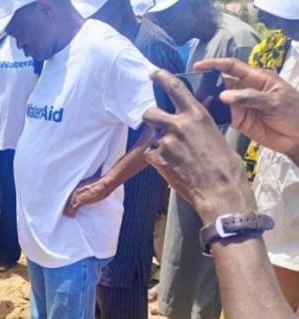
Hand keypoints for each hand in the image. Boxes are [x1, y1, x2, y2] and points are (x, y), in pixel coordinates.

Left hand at [64, 174, 109, 216]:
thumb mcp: (91, 186)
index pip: (70, 195)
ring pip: (69, 205)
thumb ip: (87, 189)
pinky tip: (73, 216)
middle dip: (66, 206)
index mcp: (78, 187)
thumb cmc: (101, 184)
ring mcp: (78, 196)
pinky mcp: (81, 201)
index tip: (67, 205)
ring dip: (68, 211)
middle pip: (67, 200)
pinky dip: (73, 212)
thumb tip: (88, 192)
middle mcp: (76, 191)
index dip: (68, 201)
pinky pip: (74, 208)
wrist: (104, 184)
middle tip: (65, 212)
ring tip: (68, 215)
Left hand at [142, 69, 254, 224]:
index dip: (161, 77)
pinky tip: (171, 167)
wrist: (220, 189)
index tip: (152, 73)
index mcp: (197, 114)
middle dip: (151, 119)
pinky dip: (157, 160)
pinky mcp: (157, 158)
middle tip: (158, 127)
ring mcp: (166, 141)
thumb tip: (187, 126)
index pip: (174, 88)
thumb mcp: (214, 135)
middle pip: (150, 112)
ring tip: (174, 156)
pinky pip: (150, 154)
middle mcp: (178, 124)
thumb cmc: (224, 165)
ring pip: (151, 137)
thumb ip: (196, 127)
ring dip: (157, 143)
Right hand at [195, 58, 298, 156]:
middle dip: (207, 83)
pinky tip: (202, 116)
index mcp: (257, 79)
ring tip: (191, 102)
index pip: (233, 67)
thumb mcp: (275, 102)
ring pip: (219, 100)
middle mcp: (246, 89)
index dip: (216, 64)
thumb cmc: (294, 112)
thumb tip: (223, 96)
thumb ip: (249, 97)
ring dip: (208, 100)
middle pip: (223, 83)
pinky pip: (222, 115)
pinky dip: (212, 115)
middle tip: (189, 88)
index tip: (198, 66)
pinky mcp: (239, 120)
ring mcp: (241, 106)